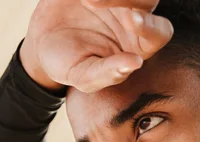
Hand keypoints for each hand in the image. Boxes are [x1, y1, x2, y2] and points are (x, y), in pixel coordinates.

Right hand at [20, 0, 172, 91]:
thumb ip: (108, 74)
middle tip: (94, 2)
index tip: (132, 20)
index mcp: (138, 44)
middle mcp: (134, 16)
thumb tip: (136, 63)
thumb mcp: (82, 75)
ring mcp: (119, 0)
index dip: (150, 26)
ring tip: (87, 1)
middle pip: (147, 1)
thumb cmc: (68, 63)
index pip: (158, 33)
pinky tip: (82, 0)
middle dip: (127, 0)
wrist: (41, 40)